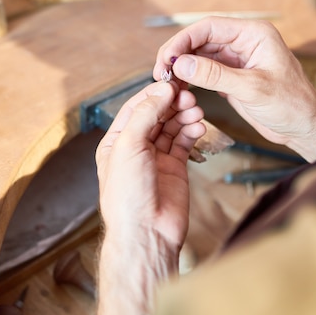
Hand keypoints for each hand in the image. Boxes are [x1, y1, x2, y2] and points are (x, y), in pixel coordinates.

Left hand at [96, 80, 204, 252]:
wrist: (146, 232)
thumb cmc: (127, 195)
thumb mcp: (129, 146)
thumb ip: (145, 115)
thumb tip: (161, 90)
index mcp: (116, 142)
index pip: (135, 108)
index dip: (153, 94)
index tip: (172, 82)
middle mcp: (135, 149)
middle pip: (156, 116)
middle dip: (172, 104)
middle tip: (189, 95)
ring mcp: (156, 159)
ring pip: (172, 128)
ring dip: (184, 116)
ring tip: (196, 110)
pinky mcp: (174, 169)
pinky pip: (184, 143)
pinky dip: (192, 132)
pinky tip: (199, 126)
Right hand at [154, 17, 315, 161]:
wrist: (304, 127)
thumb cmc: (292, 105)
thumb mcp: (251, 89)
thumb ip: (215, 75)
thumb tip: (182, 63)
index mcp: (254, 35)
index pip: (210, 27)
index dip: (184, 40)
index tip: (167, 57)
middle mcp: (243, 43)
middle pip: (200, 40)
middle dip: (178, 54)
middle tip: (161, 72)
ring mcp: (236, 60)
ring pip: (199, 56)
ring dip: (181, 68)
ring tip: (167, 82)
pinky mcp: (231, 77)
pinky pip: (203, 72)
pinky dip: (189, 79)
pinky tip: (179, 88)